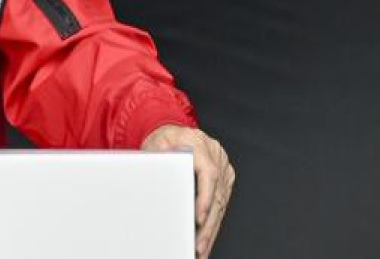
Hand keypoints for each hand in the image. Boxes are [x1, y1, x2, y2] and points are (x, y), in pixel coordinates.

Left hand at [142, 124, 233, 258]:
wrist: (171, 132)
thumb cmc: (162, 139)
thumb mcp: (155, 144)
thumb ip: (159, 160)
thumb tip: (159, 180)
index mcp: (199, 144)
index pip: (209, 173)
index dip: (205, 198)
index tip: (199, 218)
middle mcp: (216, 155)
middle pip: (217, 194)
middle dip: (208, 224)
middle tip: (199, 245)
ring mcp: (223, 167)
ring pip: (221, 203)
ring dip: (211, 228)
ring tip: (201, 248)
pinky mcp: (224, 178)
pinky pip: (221, 203)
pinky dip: (213, 222)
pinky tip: (207, 237)